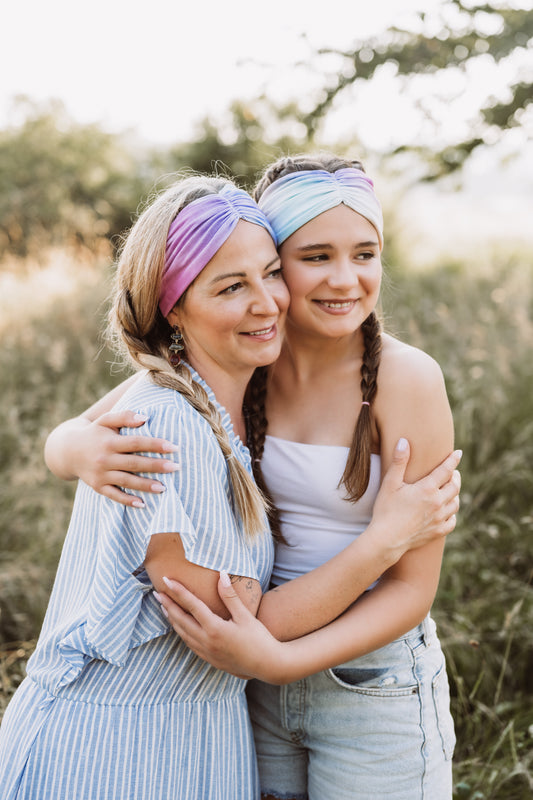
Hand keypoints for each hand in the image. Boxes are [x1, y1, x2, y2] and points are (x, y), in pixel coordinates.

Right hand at [71, 410, 179, 505]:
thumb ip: (125, 416)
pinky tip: (142, 504)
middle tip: (177, 467)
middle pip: (134, 463)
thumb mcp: (106, 420)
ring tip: (164, 487)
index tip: (174, 447)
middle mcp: (105, 459)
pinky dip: (127, 500)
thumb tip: (146, 417)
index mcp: (109, 441)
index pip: (136, 443)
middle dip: (156, 466)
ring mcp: (101, 474)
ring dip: (145, 485)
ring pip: (126, 481)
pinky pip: (114, 495)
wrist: (67, 450)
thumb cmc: (95, 433)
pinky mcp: (98, 486)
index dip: (155, 445)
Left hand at [155, 574, 285, 683]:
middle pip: (181, 620)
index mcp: (215, 628)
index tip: (166, 580)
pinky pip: (189, 643)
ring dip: (172, 619)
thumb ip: (230, 596)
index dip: (178, 591)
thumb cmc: (259, 639)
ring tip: (164, 608)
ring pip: (183, 633)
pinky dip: (181, 632)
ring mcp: (207, 652)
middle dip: (168, 605)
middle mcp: (207, 641)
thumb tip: (221, 574)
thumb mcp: (246, 616)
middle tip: (157, 593)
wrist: (268, 665)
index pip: (191, 605)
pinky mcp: (210, 659)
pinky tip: (180, 627)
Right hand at [372, 439, 461, 558]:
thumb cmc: (385, 510)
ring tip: (450, 489)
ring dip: (455, 494)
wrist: (387, 540)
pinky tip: (447, 511)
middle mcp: (437, 503)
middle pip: (455, 486)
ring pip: (455, 503)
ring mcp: (439, 519)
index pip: (446, 470)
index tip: (458, 453)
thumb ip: (399, 461)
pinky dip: (452, 513)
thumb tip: (404, 441)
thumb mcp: (390, 483)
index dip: (453, 460)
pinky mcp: (438, 532)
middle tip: (453, 472)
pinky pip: (452, 521)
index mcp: (427, 489)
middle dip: (456, 476)